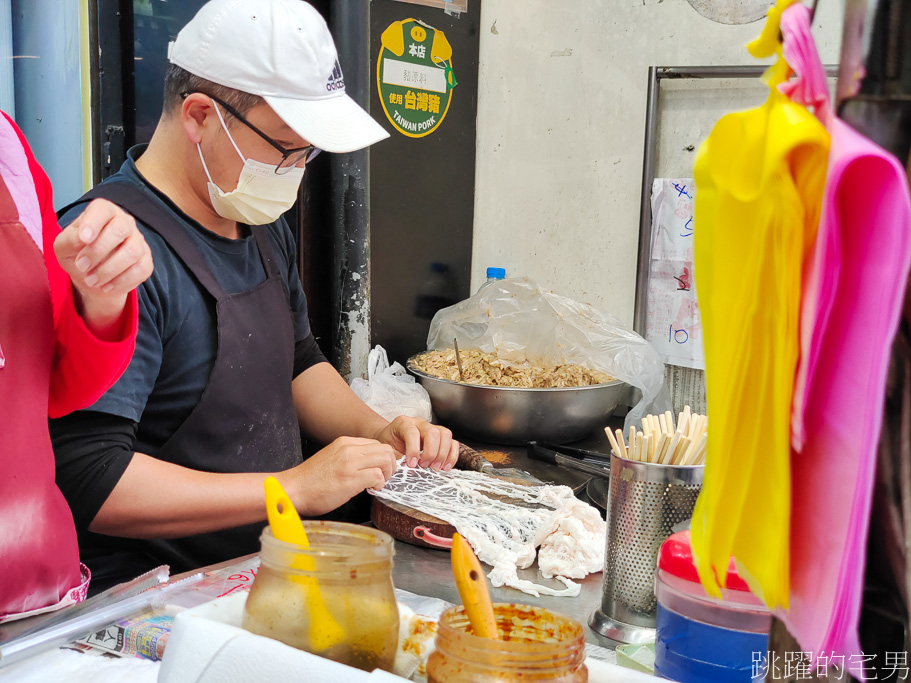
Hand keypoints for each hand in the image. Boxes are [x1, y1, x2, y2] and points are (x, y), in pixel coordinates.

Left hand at [54, 199, 152, 335]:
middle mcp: (124, 222)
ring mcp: (138, 241)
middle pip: (120, 230)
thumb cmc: (77, 254)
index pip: (103, 209)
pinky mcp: (146, 261)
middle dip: (98, 251)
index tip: (83, 239)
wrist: (91, 276)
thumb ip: (69, 240)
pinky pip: (140, 270)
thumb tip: (82, 239)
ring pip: (132, 252)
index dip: (93, 223)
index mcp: (103, 212)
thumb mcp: (64, 246)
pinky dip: (121, 282)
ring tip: (91, 280)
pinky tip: (106, 286)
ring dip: (108, 270)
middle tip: (82, 266)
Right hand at [280, 437, 397, 516]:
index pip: (377, 444)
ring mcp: (350, 463)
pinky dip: (379, 485)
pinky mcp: (351, 478)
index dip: (382, 458)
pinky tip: (370, 490)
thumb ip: (350, 457)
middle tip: (383, 478)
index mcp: (345, 442)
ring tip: (377, 484)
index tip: (379, 470)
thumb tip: (368, 465)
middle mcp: (349, 449)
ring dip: (387, 474)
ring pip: (386, 459)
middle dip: (390, 465)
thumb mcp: (332, 458)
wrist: (293, 490)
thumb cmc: (310, 481)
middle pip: (386, 449)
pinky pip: (378, 476)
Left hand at [373, 416, 458, 470]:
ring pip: (445, 434)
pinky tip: (444, 467)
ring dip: (442, 454)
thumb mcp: (387, 449)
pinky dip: (451, 456)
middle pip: (433, 432)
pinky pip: (453, 442)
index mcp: (403, 423)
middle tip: (424, 466)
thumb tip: (405, 467)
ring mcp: (432, 428)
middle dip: (431, 452)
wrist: (391, 439)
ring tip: (435, 468)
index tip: (411, 464)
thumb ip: (394, 456)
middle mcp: (419, 423)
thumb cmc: (389, 444)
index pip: (412, 432)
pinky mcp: (440, 437)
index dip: (413, 449)